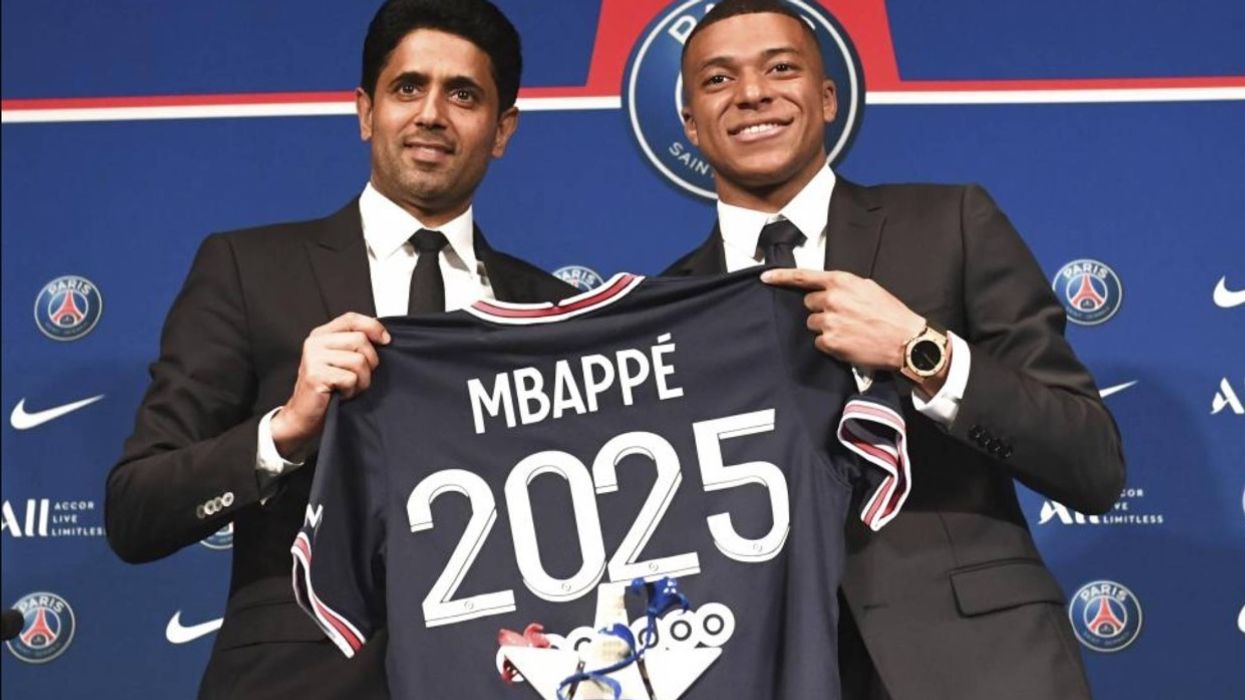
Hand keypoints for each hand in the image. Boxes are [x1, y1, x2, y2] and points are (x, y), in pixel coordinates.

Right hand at [271, 312, 389, 458]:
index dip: (373, 326)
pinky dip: (352, 390)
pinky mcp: (316, 374)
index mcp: (322, 335)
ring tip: (348, 387)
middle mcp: (315, 342)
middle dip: (369, 362)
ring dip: (361, 380)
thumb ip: (355, 345)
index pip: (351, 319)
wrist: (304, 415)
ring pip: (359, 361)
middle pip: (360, 340)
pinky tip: (341, 393)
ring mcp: (313, 357)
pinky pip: (351, 378)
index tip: (386, 340)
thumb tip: (384, 337)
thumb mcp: (342, 361)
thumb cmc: (327, 389)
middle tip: (359, 377)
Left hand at [761, 268, 924, 370]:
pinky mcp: (829, 341)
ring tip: (849, 331)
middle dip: (821, 310)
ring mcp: (829, 321)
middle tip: (843, 316)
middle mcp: (833, 299)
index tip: (765, 278)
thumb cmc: (891, 315)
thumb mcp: (869, 289)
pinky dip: (830, 344)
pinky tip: (848, 343)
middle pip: (809, 304)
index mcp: (842, 282)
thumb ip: (844, 287)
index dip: (781, 277)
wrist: (906, 341)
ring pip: (813, 323)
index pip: (804, 276)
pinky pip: (819, 341)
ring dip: (826, 328)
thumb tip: (829, 290)